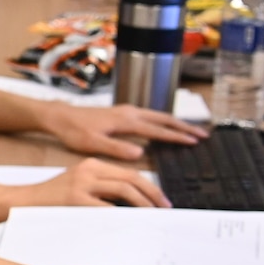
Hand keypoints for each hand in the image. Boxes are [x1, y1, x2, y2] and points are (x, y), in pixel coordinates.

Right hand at [9, 158, 168, 207]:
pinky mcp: (74, 199)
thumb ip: (102, 188)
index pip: (130, 173)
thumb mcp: (79, 185)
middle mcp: (89, 170)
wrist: (22, 201)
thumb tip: (133, 204)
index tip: (162, 201)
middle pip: (132, 179)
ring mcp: (81, 184)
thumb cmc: (52, 199)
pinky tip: (130, 223)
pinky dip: (123, 216)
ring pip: (124, 190)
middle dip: (153, 195)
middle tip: (165, 209)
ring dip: (143, 204)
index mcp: (92, 164)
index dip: (150, 188)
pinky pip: (107, 207)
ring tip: (152, 216)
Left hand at [37, 103, 203, 159]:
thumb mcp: (92, 144)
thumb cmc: (73, 131)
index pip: (158, 129)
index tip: (195, 142)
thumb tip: (140, 154)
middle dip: (185, 127)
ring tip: (192, 131)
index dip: (177, 137)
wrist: (59, 116)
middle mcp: (130, 112)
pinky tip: (165, 127)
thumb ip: (116, 149)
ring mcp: (126, 111)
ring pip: (158, 115)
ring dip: (176, 123)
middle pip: (164, 119)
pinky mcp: (122, 112)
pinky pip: (149, 115)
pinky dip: (163, 121)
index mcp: (126, 120)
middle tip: (204, 135)